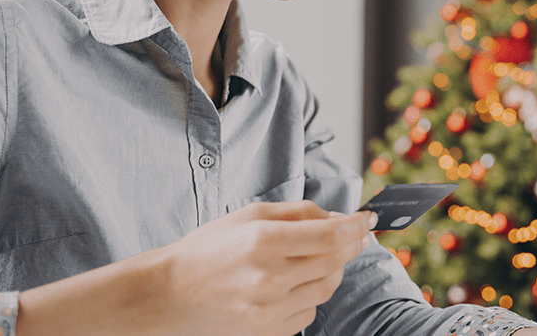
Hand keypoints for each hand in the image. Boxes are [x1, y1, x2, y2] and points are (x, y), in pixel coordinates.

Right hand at [160, 200, 375, 335]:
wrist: (168, 294)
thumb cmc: (208, 248)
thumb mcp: (249, 215)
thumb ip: (298, 212)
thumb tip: (337, 216)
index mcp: (263, 242)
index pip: (330, 236)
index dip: (356, 226)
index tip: (369, 218)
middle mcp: (268, 278)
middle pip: (334, 261)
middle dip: (353, 245)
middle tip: (357, 235)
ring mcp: (268, 310)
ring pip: (326, 288)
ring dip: (334, 269)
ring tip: (321, 257)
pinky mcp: (266, 332)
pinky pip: (309, 313)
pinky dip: (312, 295)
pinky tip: (296, 283)